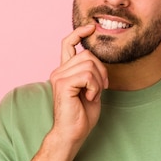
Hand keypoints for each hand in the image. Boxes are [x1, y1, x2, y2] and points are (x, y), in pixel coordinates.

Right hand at [48, 24, 108, 153]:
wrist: (72, 133)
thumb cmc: (81, 115)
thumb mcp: (91, 89)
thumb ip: (91, 74)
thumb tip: (98, 60)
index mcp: (64, 71)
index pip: (68, 44)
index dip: (79, 33)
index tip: (90, 27)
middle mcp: (59, 71)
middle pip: (88, 54)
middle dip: (101, 70)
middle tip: (100, 88)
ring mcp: (59, 77)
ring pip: (89, 64)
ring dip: (98, 80)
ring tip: (92, 94)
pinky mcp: (63, 84)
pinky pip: (87, 75)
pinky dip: (94, 87)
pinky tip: (89, 97)